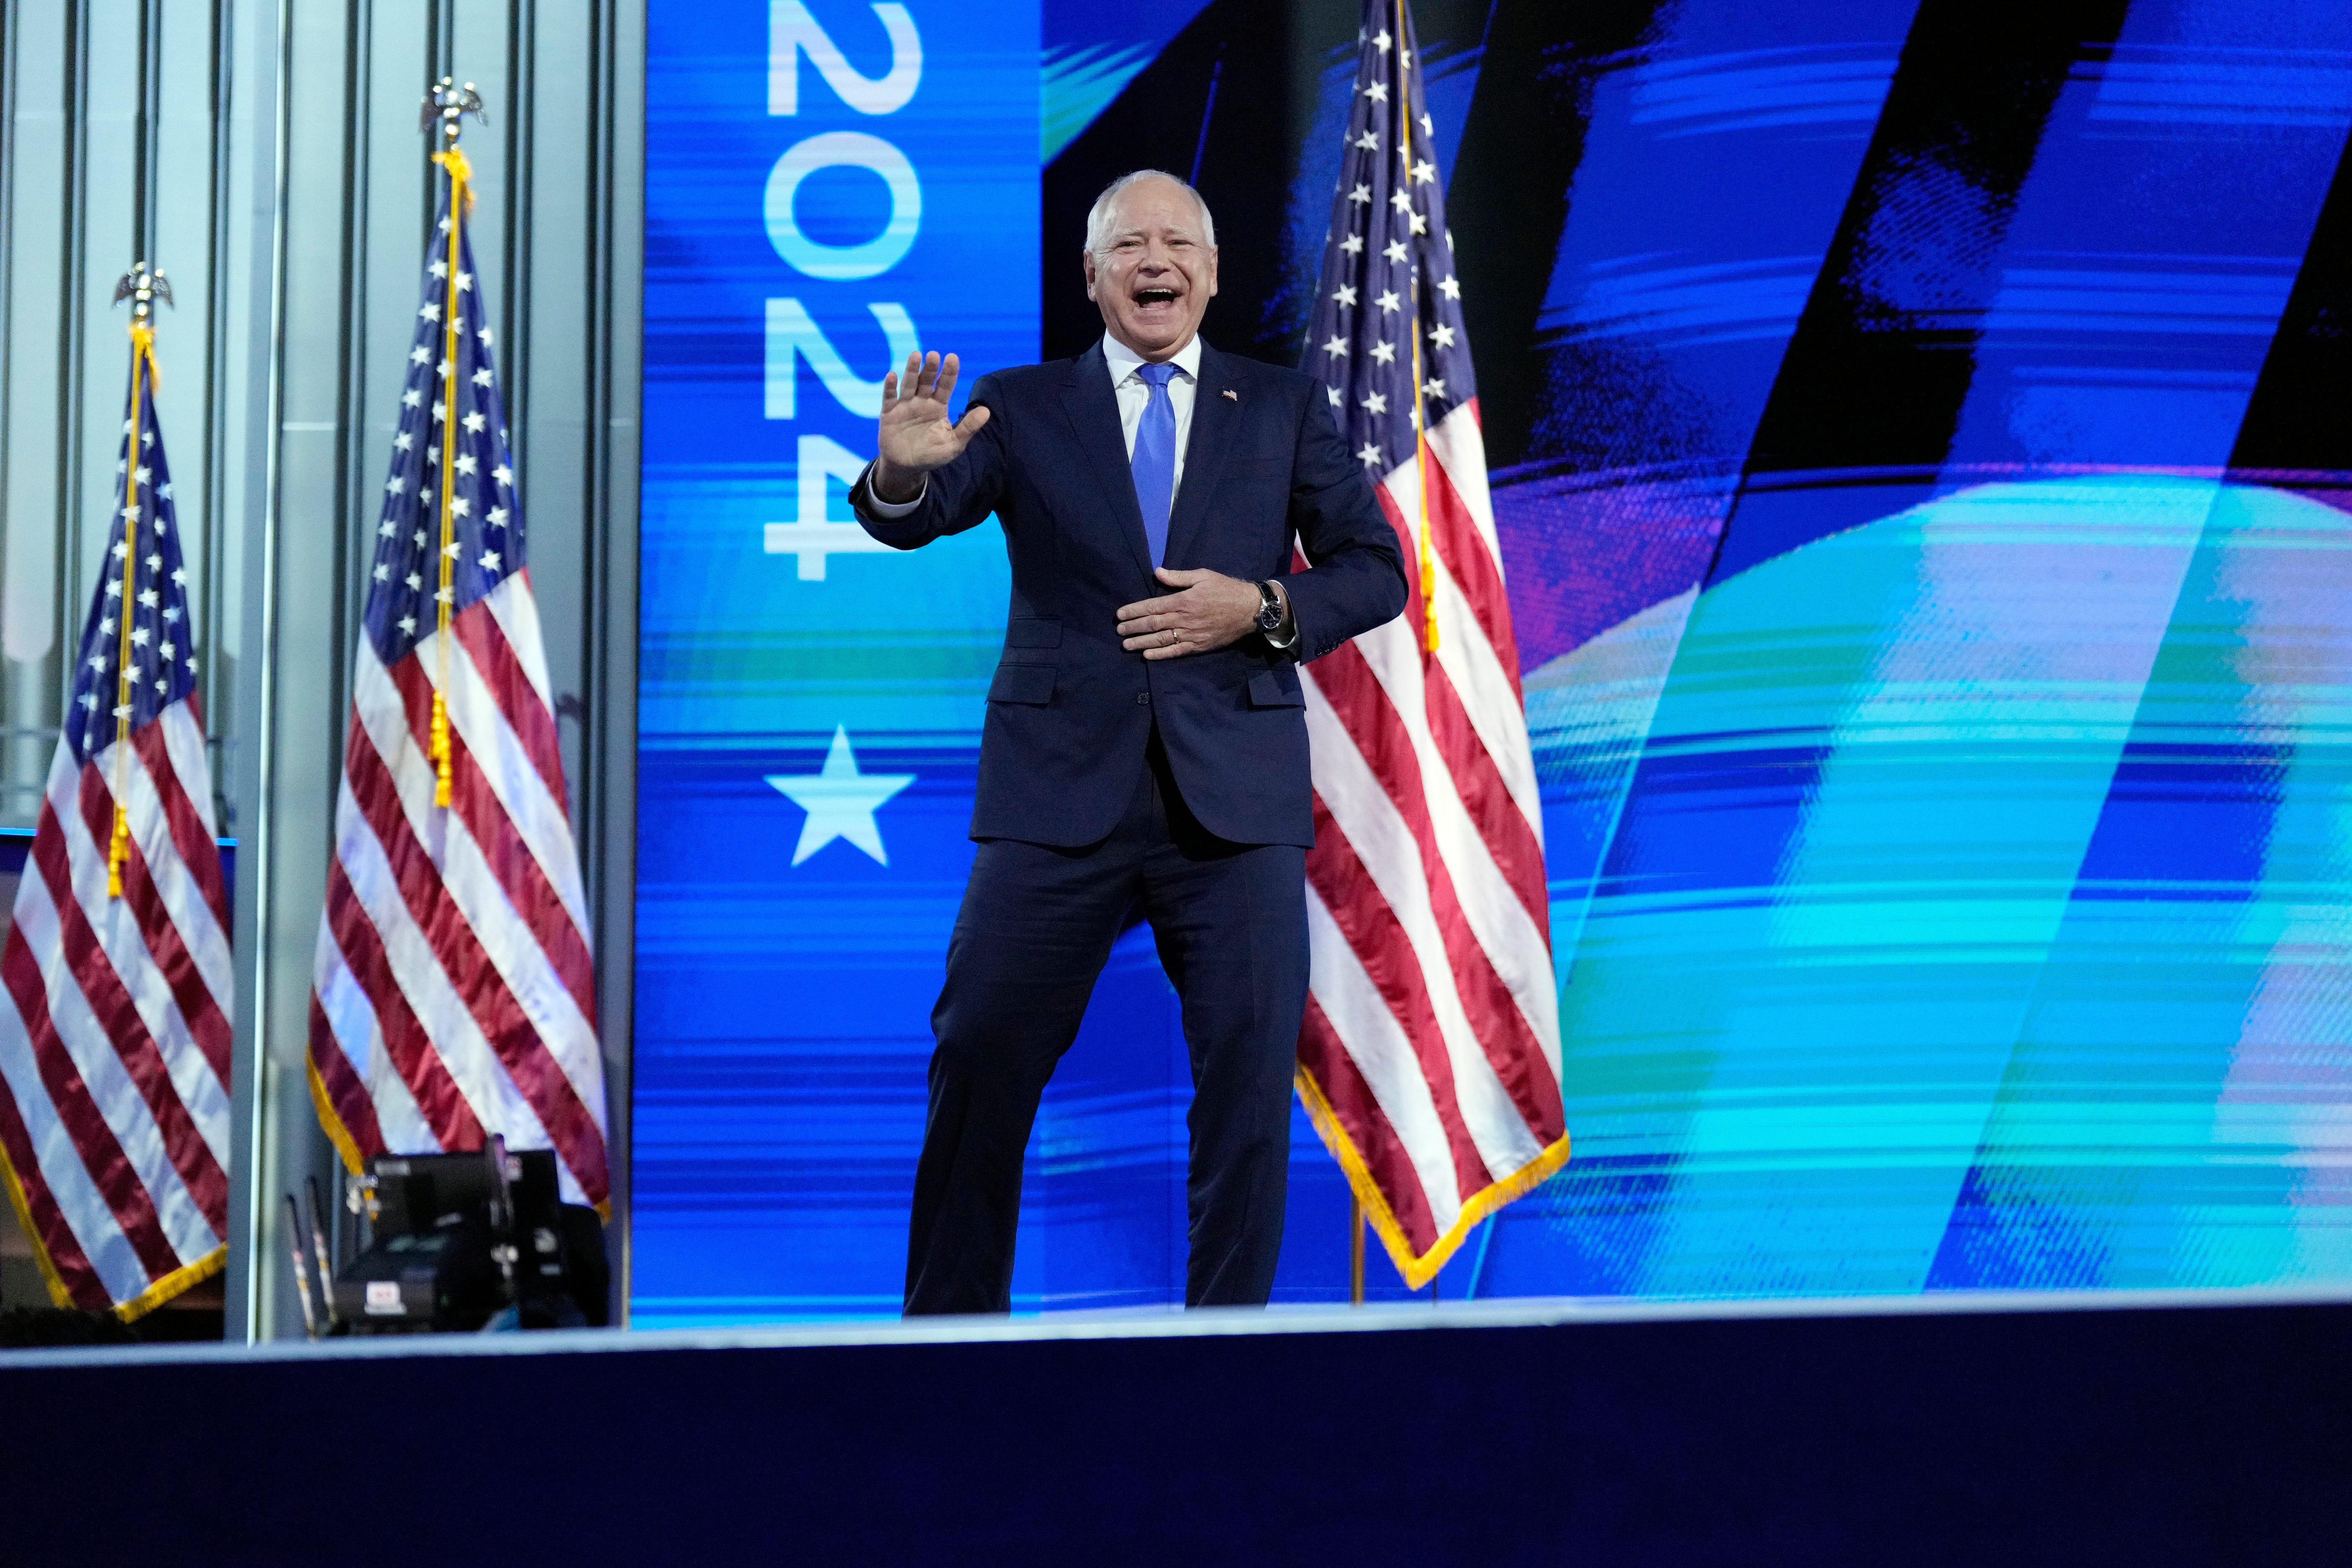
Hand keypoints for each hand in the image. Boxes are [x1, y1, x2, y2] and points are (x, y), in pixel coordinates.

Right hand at [873, 351, 991, 500]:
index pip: (945, 386)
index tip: (953, 358)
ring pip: (909, 384)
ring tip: (916, 355)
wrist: (908, 468)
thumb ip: (968, 427)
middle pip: (927, 381)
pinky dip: (890, 387)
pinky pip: (889, 398)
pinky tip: (892, 376)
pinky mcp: (889, 413)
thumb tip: (987, 411)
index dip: (949, 373)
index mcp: (938, 406)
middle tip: (934, 355)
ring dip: (912, 370)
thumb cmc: (932, 454)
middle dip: (931, 368)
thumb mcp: (954, 444)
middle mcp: (922, 402)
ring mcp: (905, 406)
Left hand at [1117, 567, 1263, 659]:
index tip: (1120, 614)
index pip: (1152, 606)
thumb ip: (1178, 577)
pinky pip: (1176, 652)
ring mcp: (1191, 635)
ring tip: (1126, 645)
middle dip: (1133, 627)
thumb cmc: (1226, 590)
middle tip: (1119, 631)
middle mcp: (1184, 619)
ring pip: (1161, 640)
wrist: (1250, 610)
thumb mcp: (1203, 576)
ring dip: (1141, 642)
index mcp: (1183, 600)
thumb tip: (1158, 573)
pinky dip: (1161, 654)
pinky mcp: (1199, 646)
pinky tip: (1147, 656)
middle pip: (1153, 624)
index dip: (1134, 611)